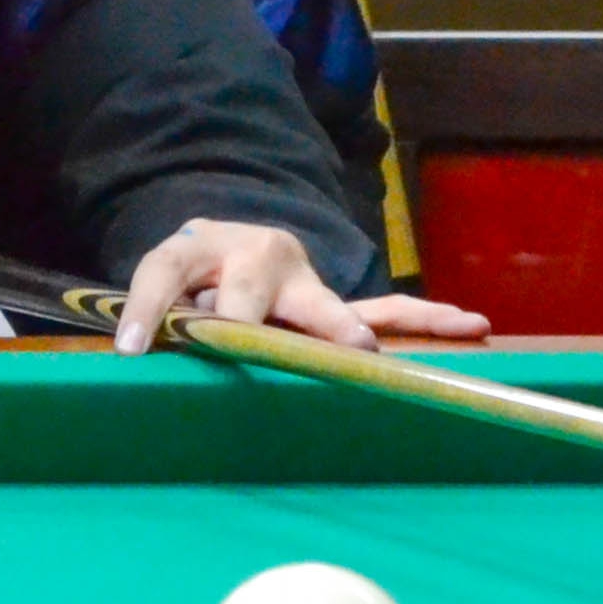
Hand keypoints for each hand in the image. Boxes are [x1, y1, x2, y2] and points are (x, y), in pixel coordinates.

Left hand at [113, 217, 493, 355]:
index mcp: (194, 249)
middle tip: (245, 333)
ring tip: (359, 347)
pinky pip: (384, 308)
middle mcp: (252, 257)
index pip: (163, 273)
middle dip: (245, 317)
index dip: (148, 309)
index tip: (132, 349)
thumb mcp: (160, 294)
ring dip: (337, 328)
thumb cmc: (184, 283)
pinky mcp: (331, 299)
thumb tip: (144, 363)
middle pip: (246, 288)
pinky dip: (424, 317)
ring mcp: (300, 278)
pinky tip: (470, 323)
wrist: (222, 241)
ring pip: (320, 304)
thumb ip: (160, 321)